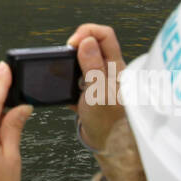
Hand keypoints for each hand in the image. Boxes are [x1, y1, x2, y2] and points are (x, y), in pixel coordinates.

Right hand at [66, 23, 127, 152]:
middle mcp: (109, 69)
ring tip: (65, 75)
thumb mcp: (98, 92)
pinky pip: (77, 76)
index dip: (86, 33)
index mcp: (115, 66)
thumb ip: (93, 66)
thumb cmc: (109, 123)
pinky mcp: (91, 89)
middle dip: (75, 47)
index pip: (104, 35)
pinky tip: (67, 90)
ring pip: (83, 60)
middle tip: (65, 58)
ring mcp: (100, 79)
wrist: (109, 146)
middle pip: (92, 44)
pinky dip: (69, 79)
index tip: (71, 44)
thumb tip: (86, 41)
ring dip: (71, 64)